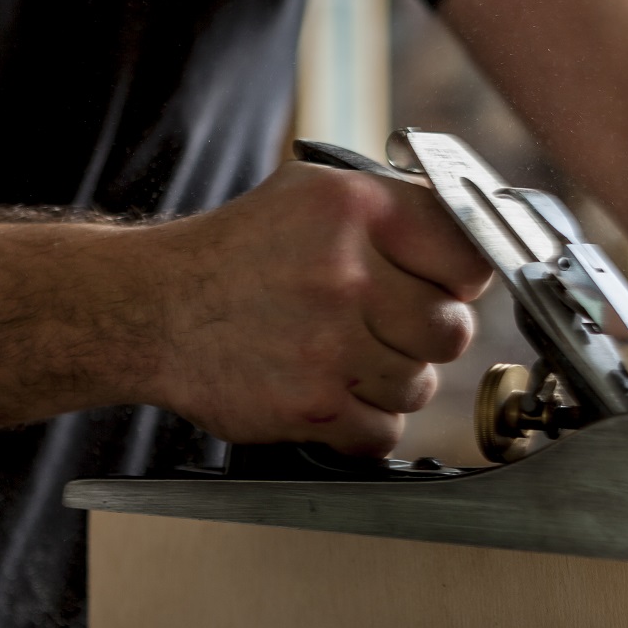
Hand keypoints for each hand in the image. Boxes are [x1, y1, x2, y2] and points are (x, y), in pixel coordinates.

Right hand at [148, 161, 492, 454]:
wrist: (152, 311)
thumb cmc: (239, 253)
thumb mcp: (313, 195)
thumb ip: (395, 211)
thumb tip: (476, 246)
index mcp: (355, 209)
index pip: (469, 260)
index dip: (458, 283)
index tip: (440, 289)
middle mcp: (346, 274)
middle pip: (452, 332)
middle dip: (424, 337)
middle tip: (386, 330)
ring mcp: (328, 345)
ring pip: (419, 387)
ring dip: (389, 382)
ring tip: (342, 358)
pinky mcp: (311, 407)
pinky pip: (383, 432)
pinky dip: (362, 424)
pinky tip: (329, 393)